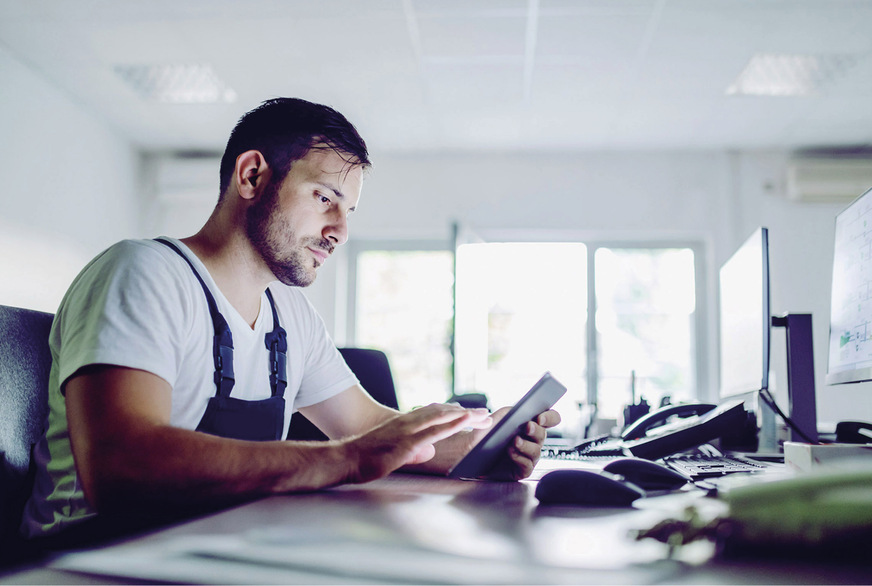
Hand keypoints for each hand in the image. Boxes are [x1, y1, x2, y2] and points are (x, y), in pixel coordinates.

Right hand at [344, 403, 490, 483]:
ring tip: (483, 415)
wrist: (345, 459)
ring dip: (465, 415)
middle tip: (485, 414)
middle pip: (442, 412)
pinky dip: (452, 423)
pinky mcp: (407, 442)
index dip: (453, 412)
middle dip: (465, 413)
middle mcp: (408, 422)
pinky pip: (434, 430)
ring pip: (442, 417)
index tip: (470, 413)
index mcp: (404, 424)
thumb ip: (413, 451)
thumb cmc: (364, 459)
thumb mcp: (394, 454)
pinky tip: (465, 419)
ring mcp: (408, 430)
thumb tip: (429, 452)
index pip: (434, 414)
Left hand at [481, 407, 560, 480]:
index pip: (550, 419)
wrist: (472, 454)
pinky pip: (527, 465)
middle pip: (543, 434)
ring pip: (536, 451)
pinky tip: (510, 452)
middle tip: (528, 426)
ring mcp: (528, 456)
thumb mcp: (494, 419)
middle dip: (536, 430)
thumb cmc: (484, 436)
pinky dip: (520, 458)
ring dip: (526, 445)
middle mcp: (532, 440)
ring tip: (515, 441)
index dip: (550, 417)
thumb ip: (506, 412)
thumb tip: (515, 410)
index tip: (540, 417)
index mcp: (529, 425)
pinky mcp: (522, 470)